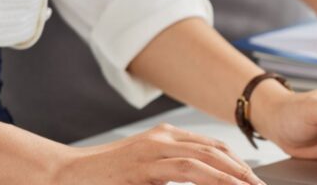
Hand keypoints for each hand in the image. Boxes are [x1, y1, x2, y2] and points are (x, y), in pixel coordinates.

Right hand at [55, 123, 263, 184]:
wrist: (63, 176)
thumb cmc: (103, 179)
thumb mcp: (146, 176)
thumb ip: (171, 176)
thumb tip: (203, 181)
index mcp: (165, 137)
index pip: (211, 147)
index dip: (236, 163)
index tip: (252, 179)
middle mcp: (163, 137)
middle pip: (215, 150)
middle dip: (242, 170)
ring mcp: (154, 147)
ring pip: (207, 158)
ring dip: (234, 175)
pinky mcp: (144, 163)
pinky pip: (188, 169)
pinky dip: (213, 179)